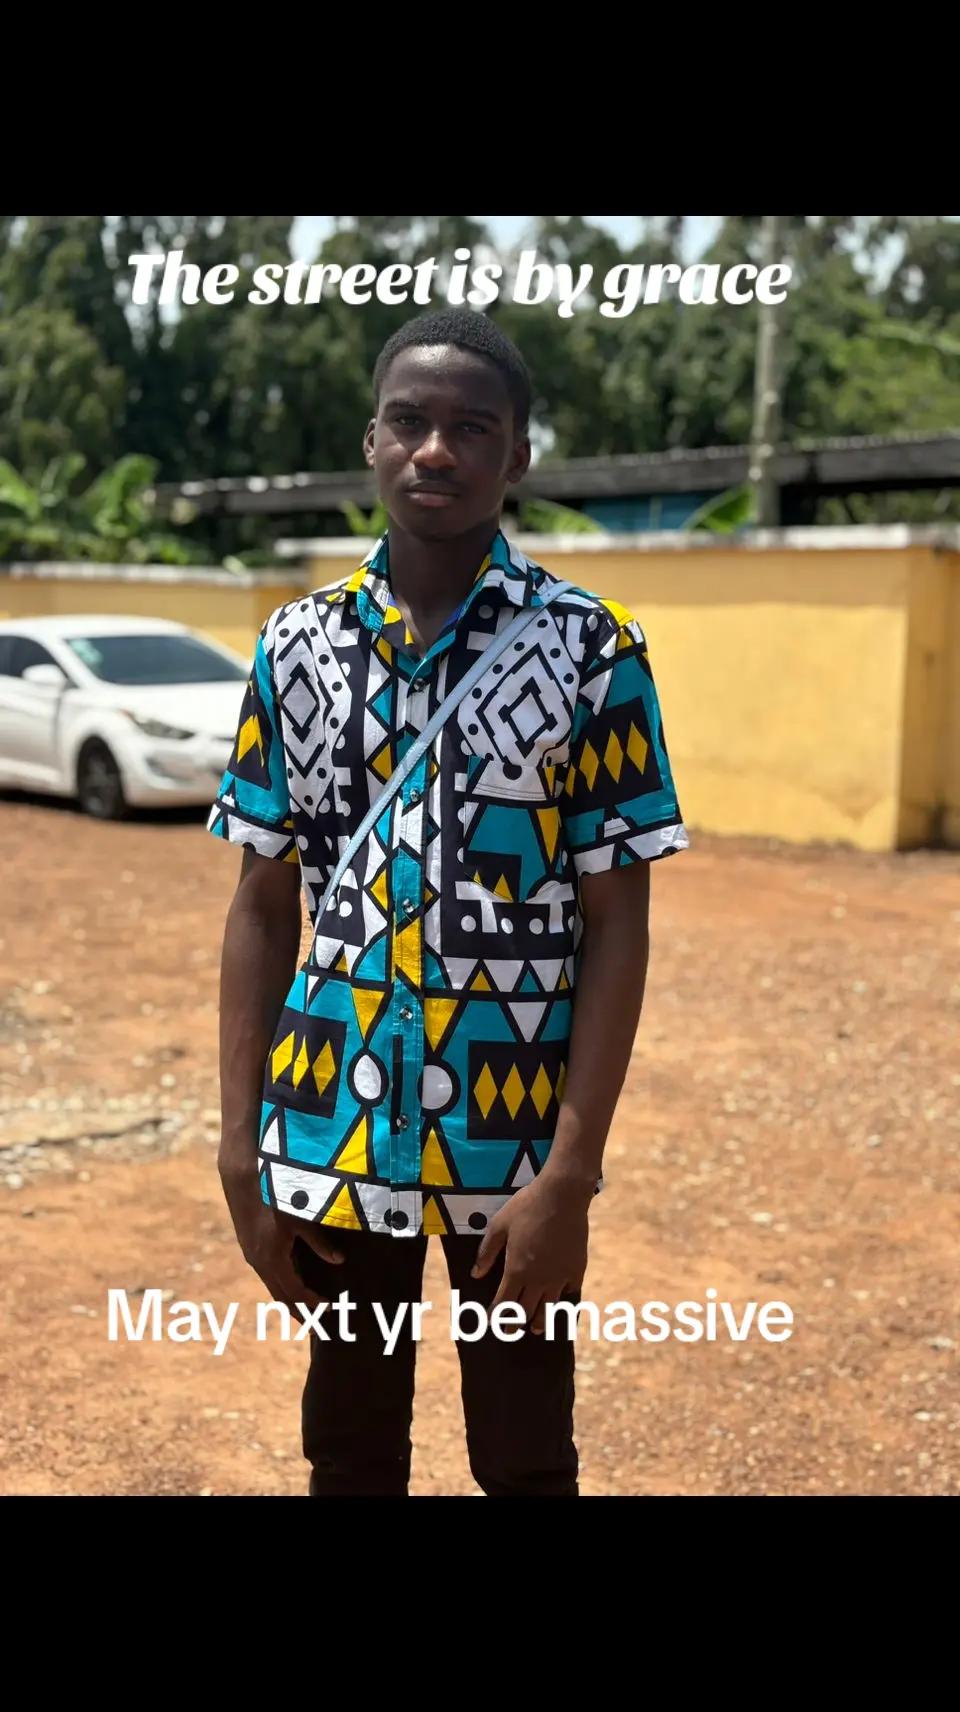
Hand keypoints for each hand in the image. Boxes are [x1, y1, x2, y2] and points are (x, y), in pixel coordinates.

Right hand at [218, 1156, 343, 1323]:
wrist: (242, 1177)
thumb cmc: (277, 1194)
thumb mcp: (302, 1218)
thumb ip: (320, 1243)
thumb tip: (340, 1262)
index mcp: (274, 1259)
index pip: (296, 1292)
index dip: (313, 1303)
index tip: (330, 1310)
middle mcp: (260, 1263)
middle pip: (281, 1297)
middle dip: (300, 1313)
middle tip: (316, 1328)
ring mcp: (252, 1256)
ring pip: (273, 1287)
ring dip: (289, 1301)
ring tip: (305, 1313)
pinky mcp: (250, 1247)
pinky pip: (267, 1276)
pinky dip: (280, 1286)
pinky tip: (289, 1286)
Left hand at [470, 1172, 590, 1333]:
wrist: (562, 1195)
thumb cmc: (526, 1206)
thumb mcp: (499, 1226)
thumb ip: (487, 1252)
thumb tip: (476, 1274)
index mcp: (517, 1270)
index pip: (504, 1302)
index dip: (496, 1315)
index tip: (491, 1321)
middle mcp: (538, 1279)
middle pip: (526, 1310)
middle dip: (516, 1323)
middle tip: (511, 1330)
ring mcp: (560, 1276)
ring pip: (549, 1307)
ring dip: (541, 1320)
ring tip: (536, 1328)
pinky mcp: (577, 1268)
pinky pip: (570, 1290)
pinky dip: (563, 1297)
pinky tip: (560, 1298)